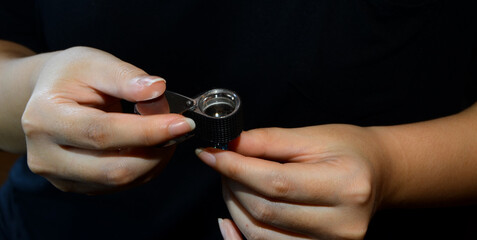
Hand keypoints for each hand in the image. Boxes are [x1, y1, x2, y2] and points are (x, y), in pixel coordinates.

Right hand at [22, 47, 194, 193]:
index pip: (102, 132)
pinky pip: (120, 185)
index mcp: (43, 117)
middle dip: (157, 149)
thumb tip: (156, 90)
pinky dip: (144, 166)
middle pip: (114, 168)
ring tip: (165, 131)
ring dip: (155, 158)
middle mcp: (44, 155)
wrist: (49, 96)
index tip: (182, 123)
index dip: (147, 131)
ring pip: (121, 180)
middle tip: (178, 125)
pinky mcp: (76, 186)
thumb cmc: (71, 76)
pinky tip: (150, 145)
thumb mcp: (94, 62)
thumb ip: (125, 77)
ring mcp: (59, 176)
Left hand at [197, 125, 384, 238]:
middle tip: (222, 163)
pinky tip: (231, 216)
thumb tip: (228, 144)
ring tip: (231, 182)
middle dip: (233, 184)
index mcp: (345, 185)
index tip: (210, 154)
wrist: (377, 174)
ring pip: (260, 234)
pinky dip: (241, 234)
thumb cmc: (348, 150)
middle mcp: (342, 223)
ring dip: (234, 207)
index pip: (276, 182)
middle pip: (265, 210)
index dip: (236, 168)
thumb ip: (268, 141)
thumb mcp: (312, 137)